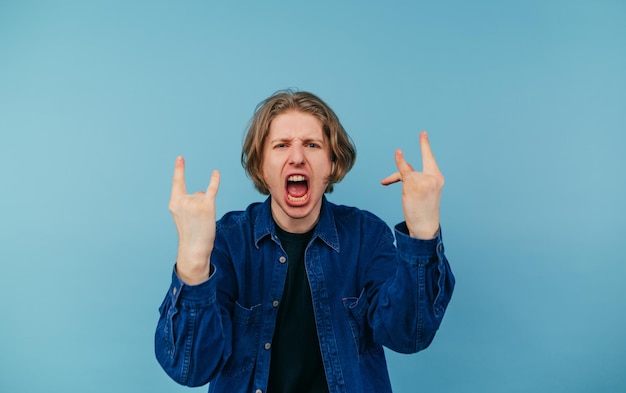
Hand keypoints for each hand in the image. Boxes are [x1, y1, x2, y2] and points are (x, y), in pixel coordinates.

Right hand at [169, 156, 219, 283]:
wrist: (194, 249)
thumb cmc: (191, 234)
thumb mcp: (184, 217)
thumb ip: (191, 201)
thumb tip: (202, 191)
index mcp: (174, 203)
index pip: (177, 183)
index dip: (179, 169)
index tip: (180, 158)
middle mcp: (183, 201)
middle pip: (196, 194)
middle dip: (199, 206)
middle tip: (196, 222)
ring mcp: (194, 203)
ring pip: (204, 197)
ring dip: (205, 208)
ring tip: (202, 222)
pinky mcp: (207, 206)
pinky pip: (212, 190)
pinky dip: (215, 181)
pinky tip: (215, 173)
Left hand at [381, 131, 443, 238]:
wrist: (425, 226)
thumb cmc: (422, 211)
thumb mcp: (422, 191)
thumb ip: (413, 176)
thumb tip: (404, 164)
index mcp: (437, 178)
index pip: (430, 159)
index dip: (425, 146)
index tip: (423, 134)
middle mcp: (433, 177)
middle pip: (416, 165)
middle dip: (423, 146)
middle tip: (423, 133)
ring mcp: (424, 180)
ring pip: (405, 172)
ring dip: (396, 180)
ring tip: (390, 185)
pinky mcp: (413, 184)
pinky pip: (403, 170)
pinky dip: (399, 162)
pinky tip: (398, 153)